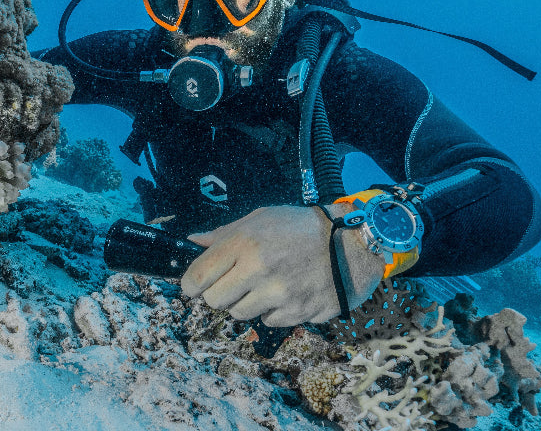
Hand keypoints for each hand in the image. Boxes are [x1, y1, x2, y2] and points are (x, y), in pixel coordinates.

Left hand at [180, 204, 384, 325]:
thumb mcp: (260, 219)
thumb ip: (224, 234)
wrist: (350, 245)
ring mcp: (277, 295)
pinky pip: (268, 321)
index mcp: (243, 244)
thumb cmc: (300, 227)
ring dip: (245, 303)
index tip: (194, 286)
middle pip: (214, 301)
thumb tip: (193, 241)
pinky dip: (272, 311)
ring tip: (263, 285)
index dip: (190, 285)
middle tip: (233, 284)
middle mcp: (257, 270)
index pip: (198, 277)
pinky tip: (285, 293)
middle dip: (218, 294)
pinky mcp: (296, 313)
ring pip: (239, 314)